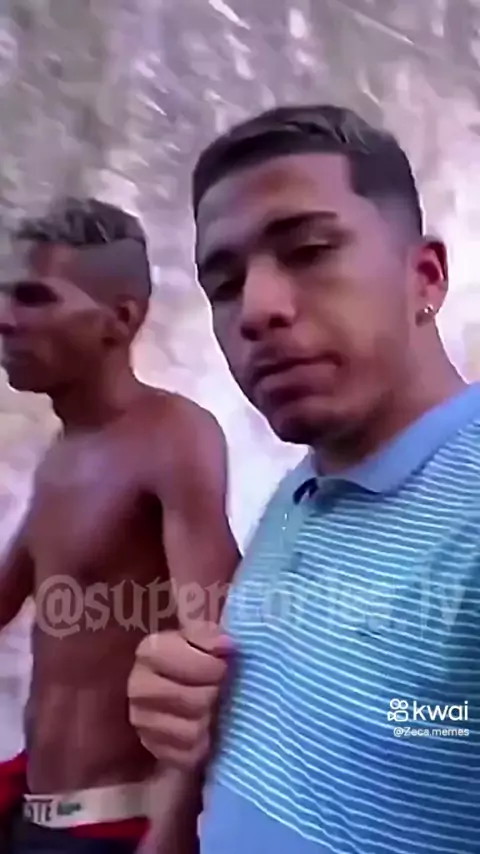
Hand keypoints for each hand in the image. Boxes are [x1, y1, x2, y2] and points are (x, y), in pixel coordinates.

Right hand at [128, 624, 231, 768]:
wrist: (180, 685)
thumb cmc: (195, 655)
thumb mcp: (201, 634)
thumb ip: (208, 630)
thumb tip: (224, 644)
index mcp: (150, 651)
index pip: (190, 664)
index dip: (213, 665)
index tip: (224, 662)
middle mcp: (139, 687)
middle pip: (193, 700)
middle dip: (214, 694)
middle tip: (222, 688)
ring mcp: (142, 722)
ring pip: (191, 731)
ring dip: (210, 720)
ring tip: (215, 709)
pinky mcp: (154, 750)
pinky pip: (187, 755)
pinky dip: (203, 745)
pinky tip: (207, 731)